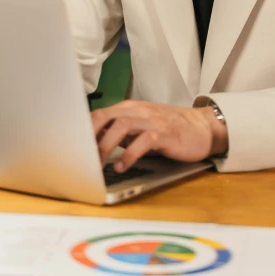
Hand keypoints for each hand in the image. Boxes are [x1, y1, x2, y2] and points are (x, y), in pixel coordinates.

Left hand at [91, 100, 227, 172]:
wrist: (202, 127)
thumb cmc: (170, 129)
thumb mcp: (142, 128)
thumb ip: (121, 133)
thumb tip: (95, 146)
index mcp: (130, 108)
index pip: (100, 114)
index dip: (84, 130)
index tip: (72, 148)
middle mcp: (139, 111)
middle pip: (107, 116)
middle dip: (90, 136)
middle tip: (80, 156)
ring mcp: (152, 120)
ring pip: (122, 125)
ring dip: (107, 145)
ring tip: (99, 164)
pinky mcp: (165, 133)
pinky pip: (144, 140)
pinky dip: (130, 154)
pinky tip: (122, 166)